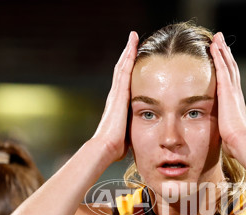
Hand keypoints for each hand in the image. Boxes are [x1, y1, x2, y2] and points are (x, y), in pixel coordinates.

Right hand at [92, 31, 138, 161]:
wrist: (105, 146)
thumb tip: (140, 137)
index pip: (123, 83)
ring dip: (127, 51)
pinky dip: (128, 56)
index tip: (133, 59)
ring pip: (122, 66)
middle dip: (127, 56)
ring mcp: (116, 93)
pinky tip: (132, 45)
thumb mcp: (127, 135)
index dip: (127, 70)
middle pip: (121, 70)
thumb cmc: (116, 146)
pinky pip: (124, 69)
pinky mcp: (119, 92)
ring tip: (133, 37)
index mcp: (117, 105)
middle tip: (133, 41)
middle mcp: (115, 96)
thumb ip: (132, 130)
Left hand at [210, 32, 245, 156]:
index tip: (226, 57)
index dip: (229, 67)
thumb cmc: (238, 140)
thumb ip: (245, 126)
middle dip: (226, 53)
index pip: (233, 80)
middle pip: (231, 67)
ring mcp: (232, 90)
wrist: (240, 140)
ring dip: (222, 50)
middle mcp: (236, 92)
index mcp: (237, 101)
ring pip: (227, 64)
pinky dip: (218, 56)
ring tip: (217, 38)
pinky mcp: (226, 89)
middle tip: (221, 41)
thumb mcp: (240, 130)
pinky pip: (221, 68)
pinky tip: (214, 46)